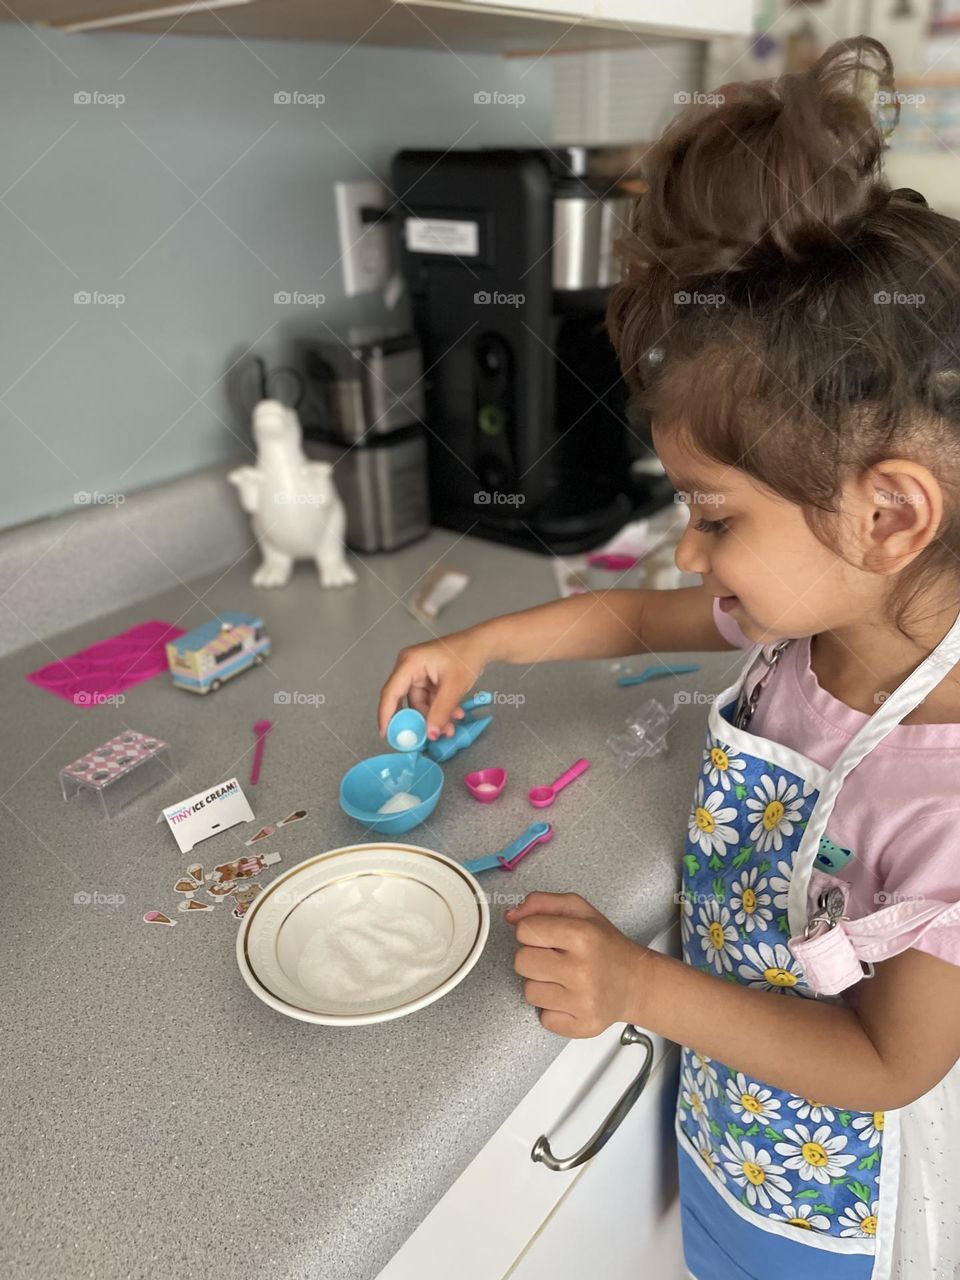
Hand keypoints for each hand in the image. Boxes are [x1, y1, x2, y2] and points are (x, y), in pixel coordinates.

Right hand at [378, 629, 490, 740]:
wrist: (484, 645)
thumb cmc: (468, 654)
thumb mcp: (454, 687)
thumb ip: (441, 712)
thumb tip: (431, 733)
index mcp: (409, 663)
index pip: (391, 693)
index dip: (386, 716)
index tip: (387, 735)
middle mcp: (410, 667)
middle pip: (404, 701)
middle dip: (418, 720)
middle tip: (423, 737)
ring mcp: (419, 673)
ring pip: (419, 703)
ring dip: (434, 717)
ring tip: (449, 727)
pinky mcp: (428, 678)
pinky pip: (428, 700)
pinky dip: (439, 709)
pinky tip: (454, 715)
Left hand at [505, 892, 651, 1037]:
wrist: (636, 983)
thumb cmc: (606, 945)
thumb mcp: (580, 911)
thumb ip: (542, 904)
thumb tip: (510, 915)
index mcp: (582, 936)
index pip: (524, 930)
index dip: (531, 931)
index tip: (546, 936)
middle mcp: (582, 970)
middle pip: (521, 962)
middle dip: (533, 957)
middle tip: (554, 958)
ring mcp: (582, 1002)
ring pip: (529, 992)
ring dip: (542, 984)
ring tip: (563, 978)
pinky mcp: (582, 1026)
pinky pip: (544, 1018)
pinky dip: (553, 1009)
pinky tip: (569, 998)